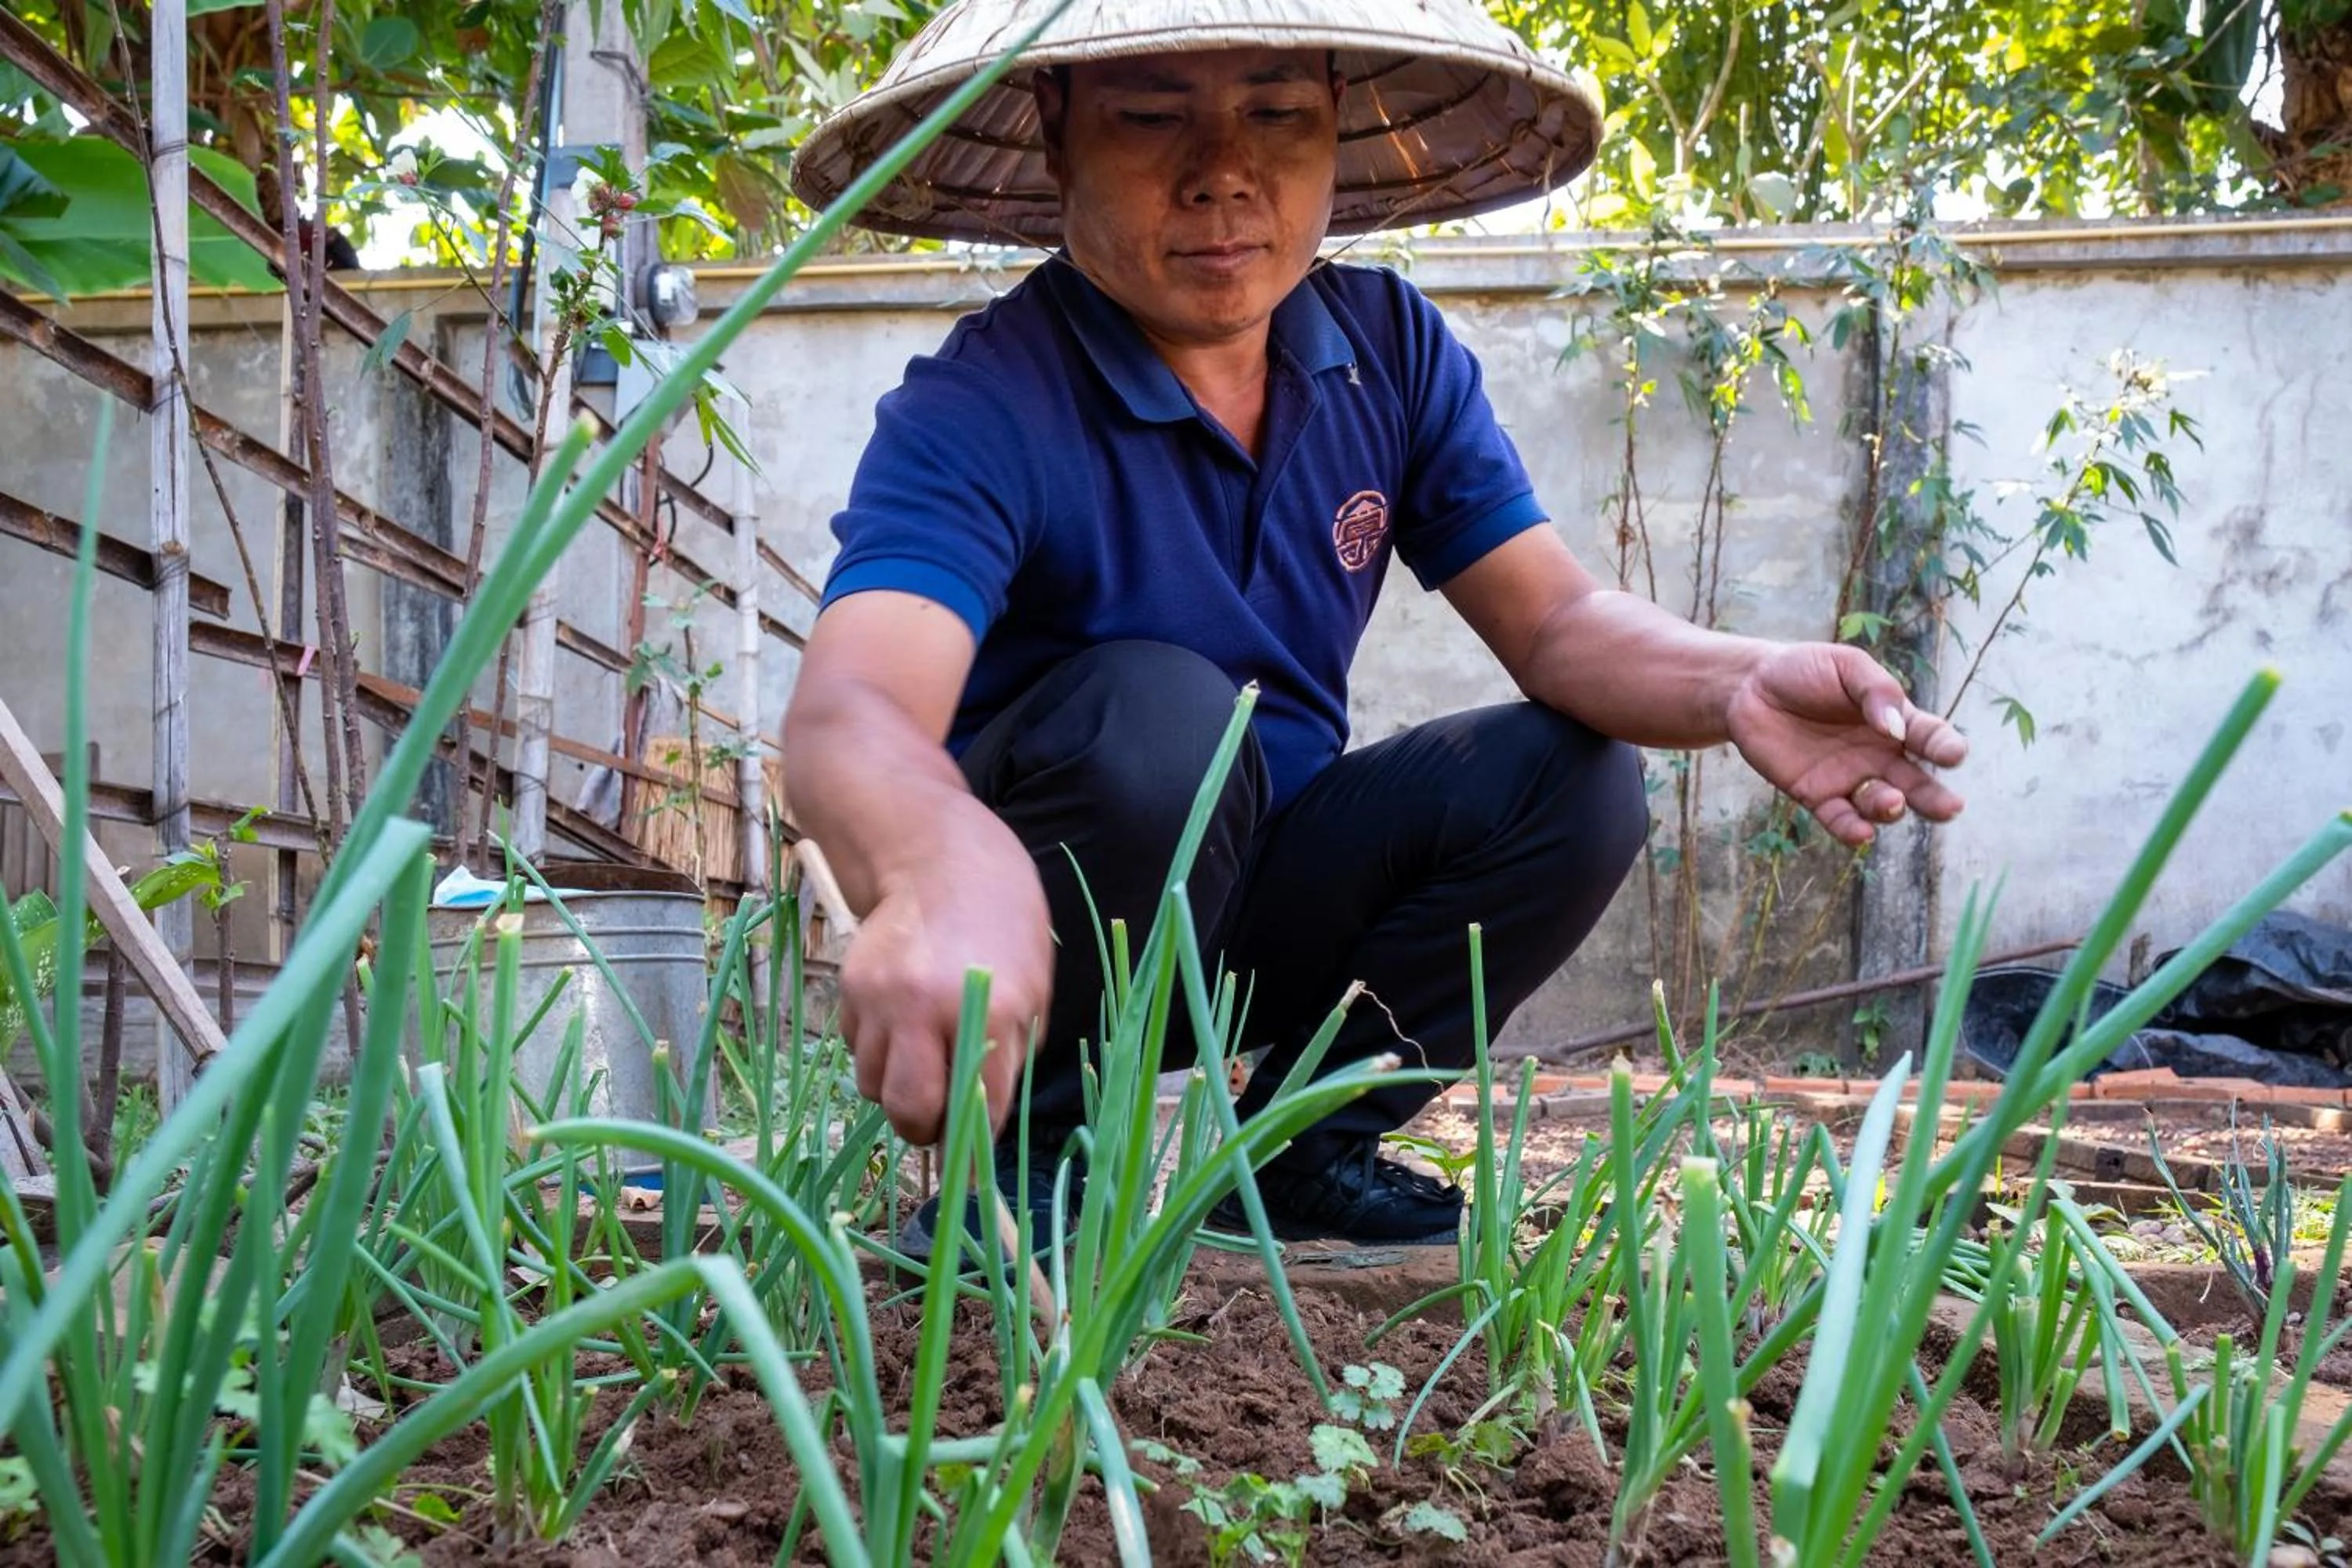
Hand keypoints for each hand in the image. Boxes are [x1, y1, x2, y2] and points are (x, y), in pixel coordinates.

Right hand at [835, 828, 1052, 1146]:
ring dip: (896, 1086)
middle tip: (936, 1120)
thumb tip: (979, 1129)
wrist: (942, 860)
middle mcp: (931, 1008)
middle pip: (909, 1110)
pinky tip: (899, 1017)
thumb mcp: (1032, 992)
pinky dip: (876, 1049)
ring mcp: (884, 998)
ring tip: (920, 1053)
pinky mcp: (850, 988)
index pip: (977, 1109)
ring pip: (873, 1086)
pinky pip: (855, 1049)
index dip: (972, 1150)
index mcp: (995, 1011)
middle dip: (923, 1130)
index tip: (969, 1173)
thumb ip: (1009, 1060)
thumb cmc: (1005, 930)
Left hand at [1724, 643, 1967, 847]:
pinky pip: (1840, 820)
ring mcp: (1850, 779)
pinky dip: (1852, 830)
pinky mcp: (1817, 796)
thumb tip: (1895, 728)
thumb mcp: (1846, 666)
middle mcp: (1880, 756)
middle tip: (1951, 807)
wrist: (1751, 687)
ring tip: (1891, 802)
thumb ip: (1875, 691)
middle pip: (1917, 784)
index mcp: (1895, 721)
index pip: (1929, 737)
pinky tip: (1861, 832)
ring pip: (1881, 805)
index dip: (1945, 747)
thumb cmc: (1806, 670)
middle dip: (1935, 798)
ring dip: (1890, 809)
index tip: (1954, 755)